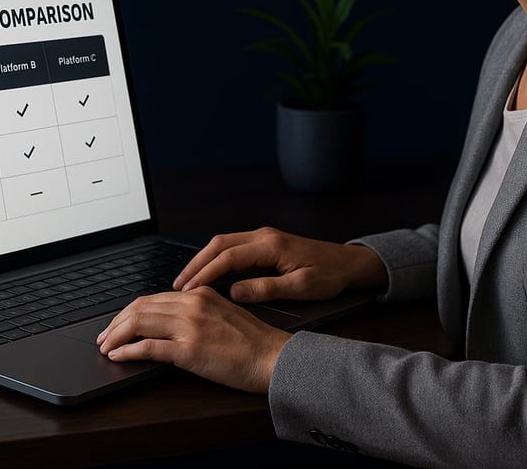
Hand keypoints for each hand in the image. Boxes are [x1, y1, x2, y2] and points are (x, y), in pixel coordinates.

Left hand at [95, 286, 290, 393]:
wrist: (272, 358)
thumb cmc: (253, 342)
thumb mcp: (224, 313)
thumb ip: (197, 311)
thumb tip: (168, 321)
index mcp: (200, 294)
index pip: (153, 297)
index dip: (129, 311)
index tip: (118, 323)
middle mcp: (192, 304)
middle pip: (141, 307)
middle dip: (116, 322)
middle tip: (103, 336)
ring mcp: (190, 326)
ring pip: (139, 322)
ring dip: (115, 335)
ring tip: (105, 346)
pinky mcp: (189, 350)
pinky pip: (148, 347)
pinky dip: (127, 351)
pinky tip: (118, 356)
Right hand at [173, 226, 386, 302]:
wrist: (349, 263)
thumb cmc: (330, 275)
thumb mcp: (302, 288)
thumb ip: (267, 288)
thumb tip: (235, 292)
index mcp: (271, 245)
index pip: (228, 256)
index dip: (205, 273)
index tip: (188, 290)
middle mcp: (263, 236)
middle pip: (218, 244)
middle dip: (195, 264)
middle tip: (177, 285)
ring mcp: (263, 237)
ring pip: (223, 244)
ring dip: (203, 260)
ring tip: (186, 282)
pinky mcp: (265, 243)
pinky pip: (232, 247)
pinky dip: (215, 259)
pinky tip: (208, 274)